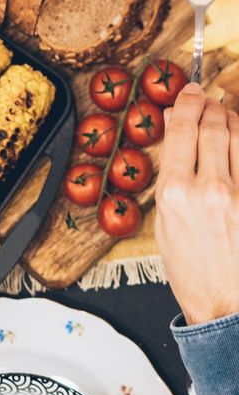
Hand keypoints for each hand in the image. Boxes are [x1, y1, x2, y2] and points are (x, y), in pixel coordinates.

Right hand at [155, 82, 238, 324]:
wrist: (225, 304)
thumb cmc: (191, 270)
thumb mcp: (163, 220)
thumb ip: (170, 174)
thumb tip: (176, 137)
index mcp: (175, 192)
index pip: (182, 128)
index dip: (186, 101)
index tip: (188, 91)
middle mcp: (210, 189)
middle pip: (214, 125)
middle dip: (210, 105)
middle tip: (206, 98)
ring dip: (231, 118)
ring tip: (224, 115)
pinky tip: (237, 142)